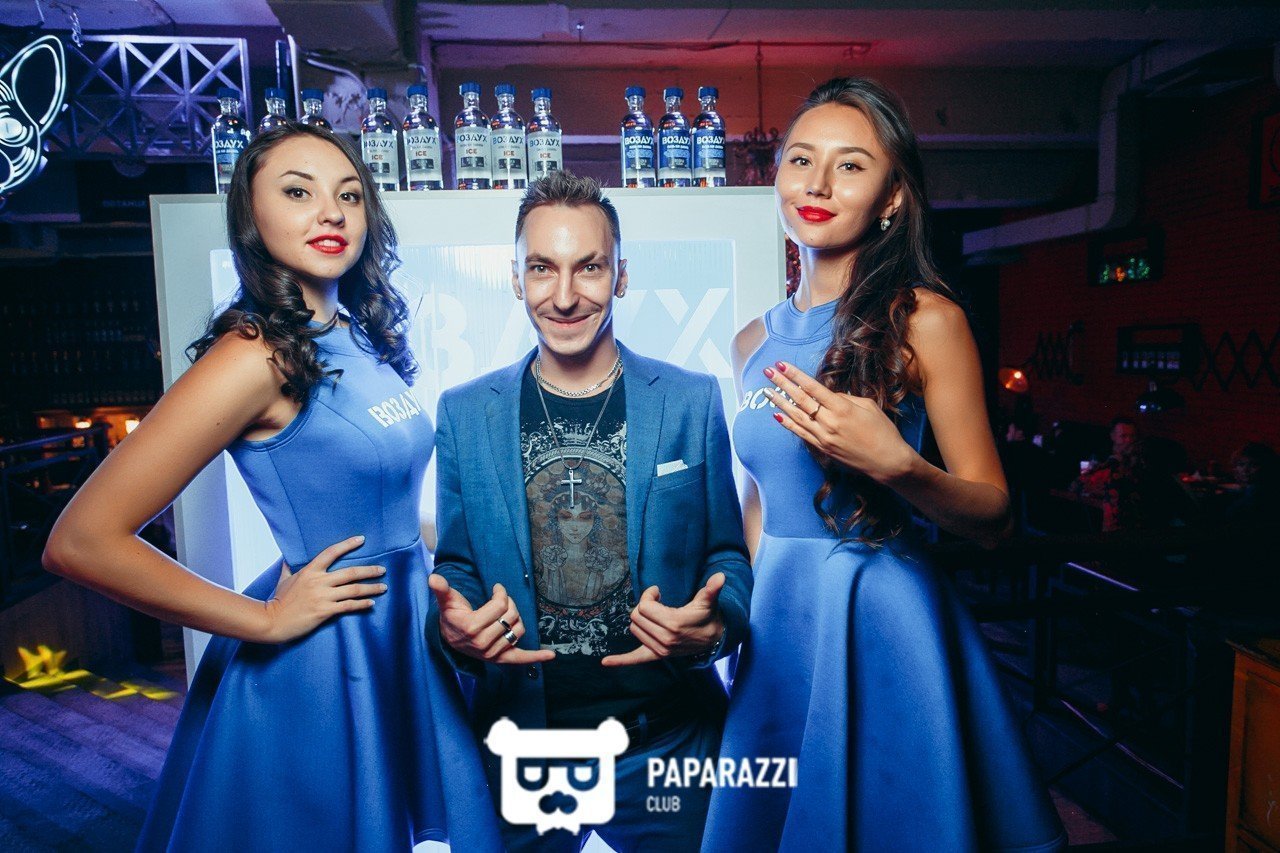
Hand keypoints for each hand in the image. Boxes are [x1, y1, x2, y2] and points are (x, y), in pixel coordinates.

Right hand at [261, 535, 386, 642]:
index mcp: (310, 571)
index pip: (331, 552)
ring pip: (354, 590)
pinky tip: (371, 603)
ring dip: (371, 588)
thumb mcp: (283, 580)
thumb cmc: (278, 600)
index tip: (362, 539)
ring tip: (383, 587)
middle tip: (382, 570)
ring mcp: (323, 597)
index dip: (347, 544)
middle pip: (351, 572)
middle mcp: (319, 582)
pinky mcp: (324, 612)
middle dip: (370, 571)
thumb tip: (287, 557)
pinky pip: (349, 606)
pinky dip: (362, 604)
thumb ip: (289, 567)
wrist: (271, 621)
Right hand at [429, 575, 555, 664]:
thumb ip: (442, 590)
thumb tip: (433, 578)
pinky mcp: (500, 659)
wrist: (450, 638)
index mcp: (471, 627)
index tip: (497, 588)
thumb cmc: (452, 616)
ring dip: (518, 617)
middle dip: (509, 603)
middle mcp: (482, 644)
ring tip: (507, 612)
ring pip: (518, 629)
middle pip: (511, 616)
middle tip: (502, 599)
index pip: (499, 605)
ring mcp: (492, 653)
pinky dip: (536, 657)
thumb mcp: (447, 601)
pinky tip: (551, 655)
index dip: (501, 592)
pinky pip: (520, 658)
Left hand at [601, 573, 724, 666]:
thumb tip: (720, 577)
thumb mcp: (708, 601)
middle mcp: (664, 639)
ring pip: (634, 629)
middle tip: (656, 601)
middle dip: (644, 606)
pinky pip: (635, 659)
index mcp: (673, 624)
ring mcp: (660, 649)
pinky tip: (605, 662)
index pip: (645, 605)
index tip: (658, 591)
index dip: (649, 594)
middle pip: (636, 616)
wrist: (713, 639)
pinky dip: (620, 661)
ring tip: (655, 615)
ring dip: (640, 620)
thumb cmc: (707, 616)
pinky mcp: (657, 656)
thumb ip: (711, 589)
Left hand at [763, 361, 914, 485]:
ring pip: (797, 417)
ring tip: (766, 392)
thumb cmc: (883, 431)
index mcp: (842, 408)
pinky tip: (777, 415)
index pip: (813, 388)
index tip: (781, 365)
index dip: (795, 375)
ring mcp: (824, 437)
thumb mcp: (868, 406)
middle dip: (782, 384)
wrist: (887, 462)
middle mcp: (830, 422)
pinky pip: (801, 433)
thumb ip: (846, 398)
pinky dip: (788, 424)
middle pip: (800, 400)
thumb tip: (829, 395)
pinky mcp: (823, 449)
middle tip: (767, 372)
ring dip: (780, 403)